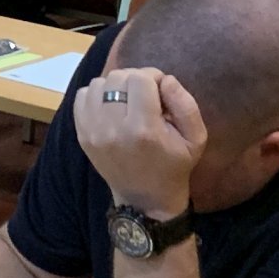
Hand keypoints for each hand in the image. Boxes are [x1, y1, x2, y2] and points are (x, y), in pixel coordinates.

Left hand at [71, 68, 204, 220]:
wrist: (144, 199)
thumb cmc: (174, 166)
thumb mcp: (196, 138)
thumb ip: (186, 104)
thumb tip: (166, 79)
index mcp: (144, 129)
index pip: (141, 78)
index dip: (154, 77)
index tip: (160, 92)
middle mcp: (113, 129)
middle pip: (118, 77)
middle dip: (135, 80)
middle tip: (145, 96)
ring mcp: (93, 132)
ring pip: (98, 84)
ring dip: (114, 86)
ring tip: (127, 101)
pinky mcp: (82, 135)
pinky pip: (82, 97)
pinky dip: (96, 96)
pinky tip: (110, 107)